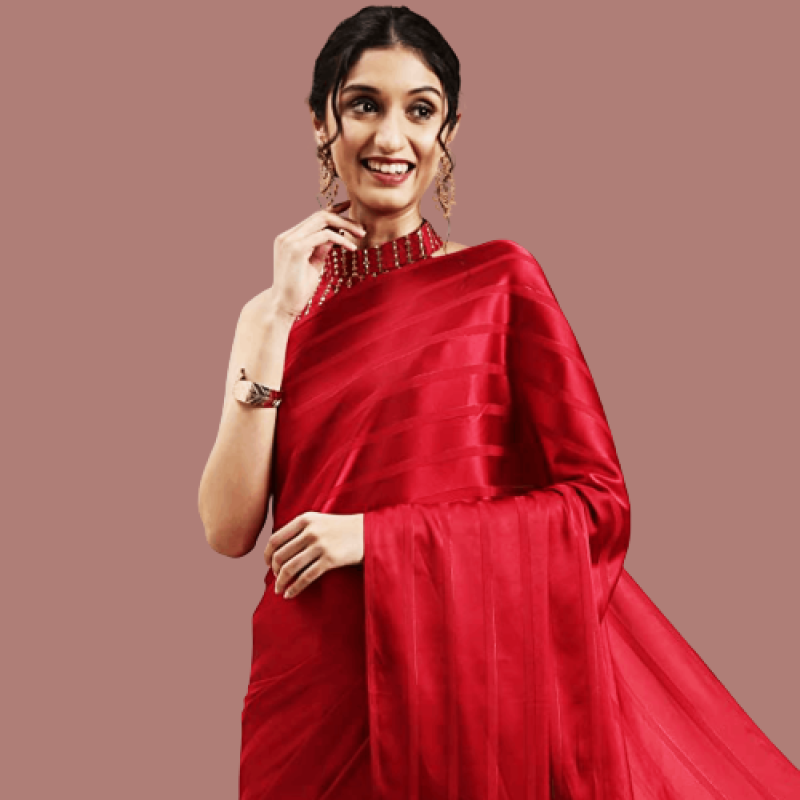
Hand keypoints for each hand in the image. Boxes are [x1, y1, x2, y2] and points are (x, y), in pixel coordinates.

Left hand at [265, 512, 363, 598]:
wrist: (367, 532)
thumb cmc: (341, 529)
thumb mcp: (318, 521)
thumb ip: (299, 530)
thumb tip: (277, 550)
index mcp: (305, 519)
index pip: (275, 539)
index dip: (267, 554)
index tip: (267, 564)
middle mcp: (310, 531)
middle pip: (280, 555)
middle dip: (274, 570)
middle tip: (275, 579)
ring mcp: (320, 545)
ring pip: (290, 568)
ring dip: (281, 582)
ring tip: (279, 590)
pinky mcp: (330, 559)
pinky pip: (305, 577)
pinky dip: (294, 588)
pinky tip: (289, 595)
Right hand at [271, 200, 365, 317]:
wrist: (283, 306)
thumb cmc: (298, 290)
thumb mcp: (313, 265)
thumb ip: (321, 249)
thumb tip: (335, 235)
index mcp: (289, 238)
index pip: (314, 218)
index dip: (333, 210)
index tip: (350, 207)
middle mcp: (287, 236)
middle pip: (320, 215)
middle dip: (343, 218)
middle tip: (362, 228)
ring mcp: (290, 240)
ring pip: (322, 220)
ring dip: (345, 225)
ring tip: (361, 234)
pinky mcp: (296, 249)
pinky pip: (324, 236)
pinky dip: (341, 239)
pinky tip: (352, 247)